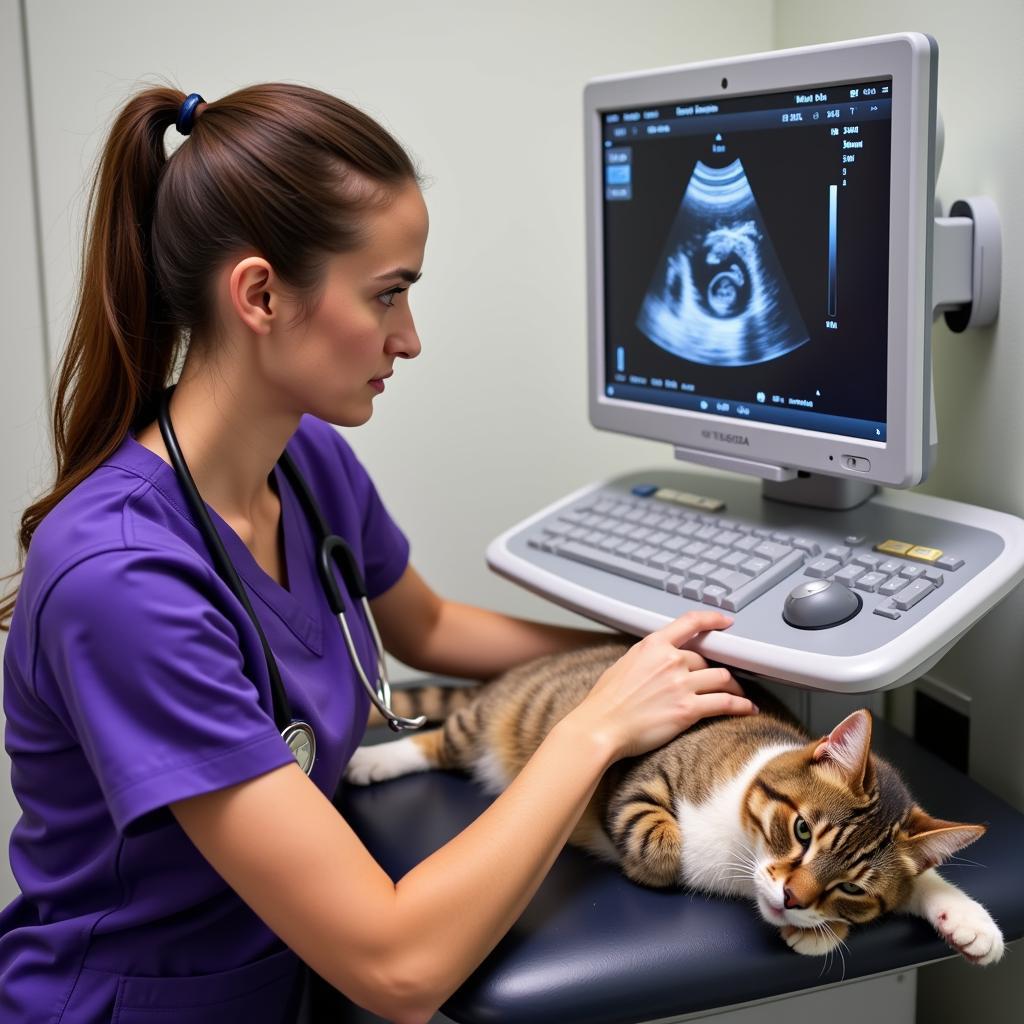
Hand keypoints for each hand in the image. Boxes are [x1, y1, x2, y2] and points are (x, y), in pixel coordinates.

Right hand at [573, 610, 755, 760]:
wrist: (601, 726)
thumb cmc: (606, 700)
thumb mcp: (625, 663)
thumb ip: (648, 656)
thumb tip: (659, 658)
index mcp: (653, 645)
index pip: (690, 623)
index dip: (712, 619)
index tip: (725, 621)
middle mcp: (671, 661)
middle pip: (707, 659)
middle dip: (717, 669)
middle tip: (724, 678)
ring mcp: (681, 684)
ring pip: (723, 678)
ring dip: (735, 686)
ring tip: (740, 693)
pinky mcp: (688, 710)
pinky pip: (725, 703)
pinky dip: (742, 705)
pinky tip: (748, 708)